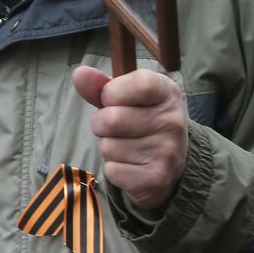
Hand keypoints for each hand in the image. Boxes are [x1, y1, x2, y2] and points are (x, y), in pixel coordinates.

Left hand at [72, 65, 187, 209]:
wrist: (173, 163)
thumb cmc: (143, 121)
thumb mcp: (128, 98)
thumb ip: (102, 86)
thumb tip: (80, 73)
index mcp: (167, 93)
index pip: (139, 84)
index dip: (113, 92)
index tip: (113, 99)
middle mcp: (172, 121)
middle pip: (111, 119)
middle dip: (102, 124)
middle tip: (118, 128)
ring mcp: (167, 151)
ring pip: (108, 147)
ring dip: (109, 148)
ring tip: (128, 147)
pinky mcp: (157, 178)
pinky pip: (112, 170)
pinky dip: (114, 169)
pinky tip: (132, 165)